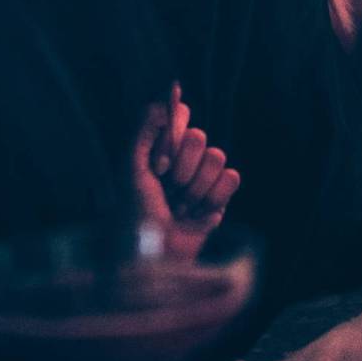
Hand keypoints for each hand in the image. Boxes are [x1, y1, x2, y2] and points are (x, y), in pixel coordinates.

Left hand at [131, 83, 240, 262]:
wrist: (155, 256)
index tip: (160, 164)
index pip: (180, 115)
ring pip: (217, 157)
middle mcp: (182, 159)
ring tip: (182, 207)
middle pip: (199, 137)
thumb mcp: (130, 171)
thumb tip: (161, 104)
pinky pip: (231, 177)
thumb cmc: (135, 215)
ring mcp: (203, 177)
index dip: (174, 135)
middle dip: (183, 168)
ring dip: (197, 187)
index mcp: (159, 148)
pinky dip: (214, 197)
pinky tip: (199, 214)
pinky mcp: (220, 197)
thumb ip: (141, 133)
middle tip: (169, 189)